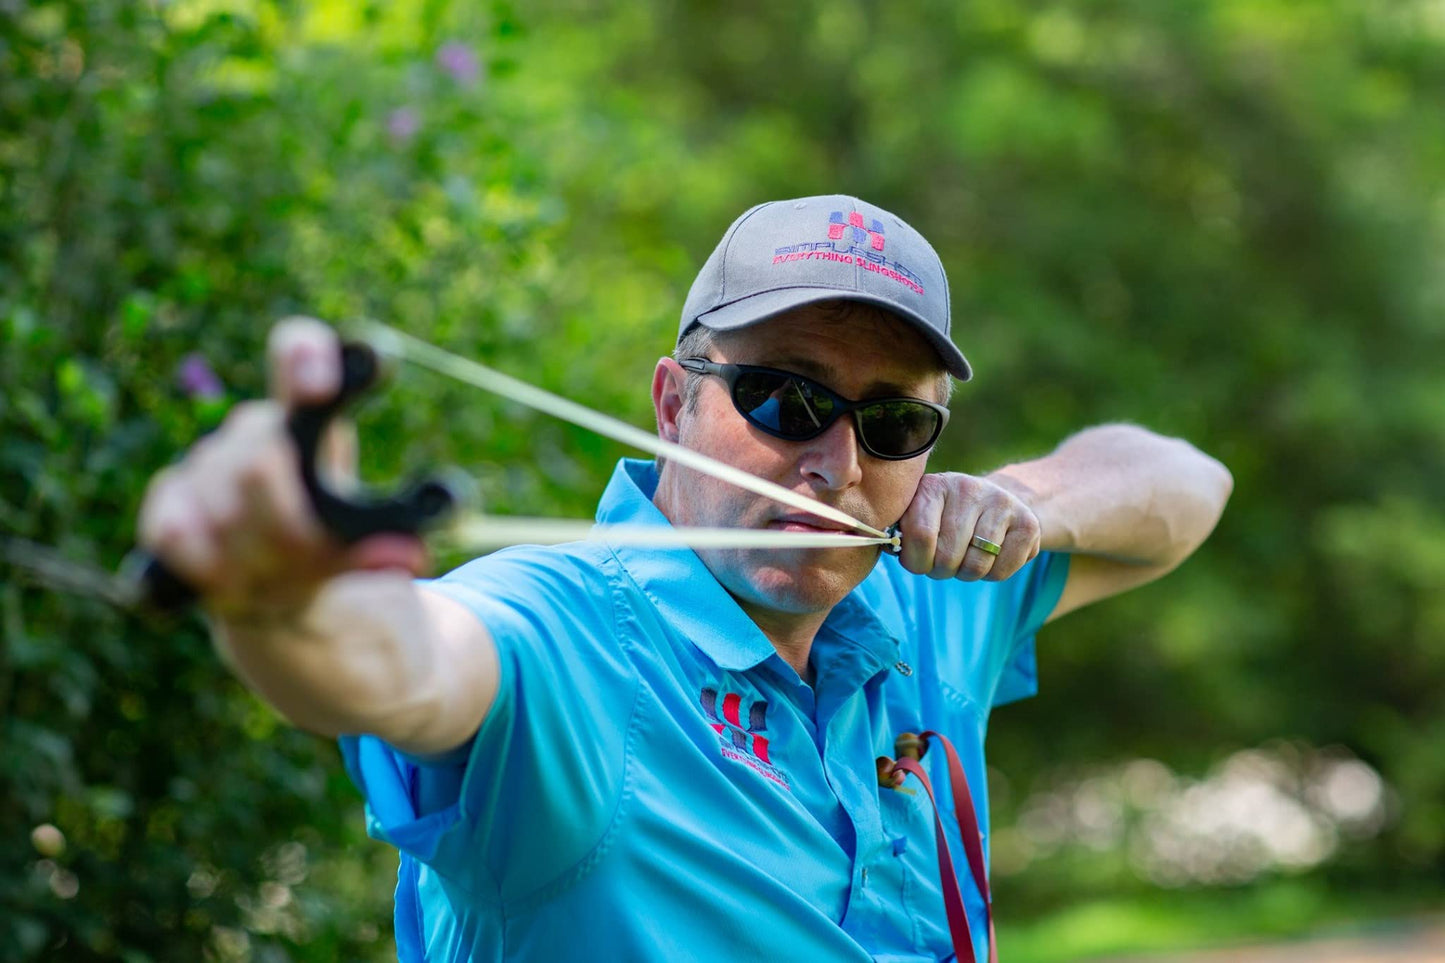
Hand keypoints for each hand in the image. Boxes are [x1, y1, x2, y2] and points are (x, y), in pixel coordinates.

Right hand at [137, 317, 425, 618]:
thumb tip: (409, 557)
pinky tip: (228, 583)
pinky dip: (207, 565)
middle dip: (287, 525)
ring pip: (224, 507)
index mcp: (311, 419)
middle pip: (259, 462)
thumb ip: (386, 543)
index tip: (320, 386)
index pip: (298, 352)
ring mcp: (204, 463)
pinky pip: (174, 528)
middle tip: (309, 560)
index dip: (304, 356)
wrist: (276, 591)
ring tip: (280, 581)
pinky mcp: (167, 501)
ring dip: (255, 557)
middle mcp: (253, 429)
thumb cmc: (329, 548)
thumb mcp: (368, 545)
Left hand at [896, 472, 1041, 580]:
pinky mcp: (1028, 523)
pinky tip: (990, 556)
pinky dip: (992, 575)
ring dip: (967, 574)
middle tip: (945, 563)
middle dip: (942, 570)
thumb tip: (883, 545)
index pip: (920, 536)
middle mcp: (969, 488)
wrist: (998, 500)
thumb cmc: (946, 518)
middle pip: (948, 556)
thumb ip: (901, 531)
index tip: (919, 562)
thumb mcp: (920, 514)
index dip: (917, 562)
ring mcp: (1001, 503)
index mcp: (935, 486)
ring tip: (966, 558)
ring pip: (976, 566)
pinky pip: (1002, 571)